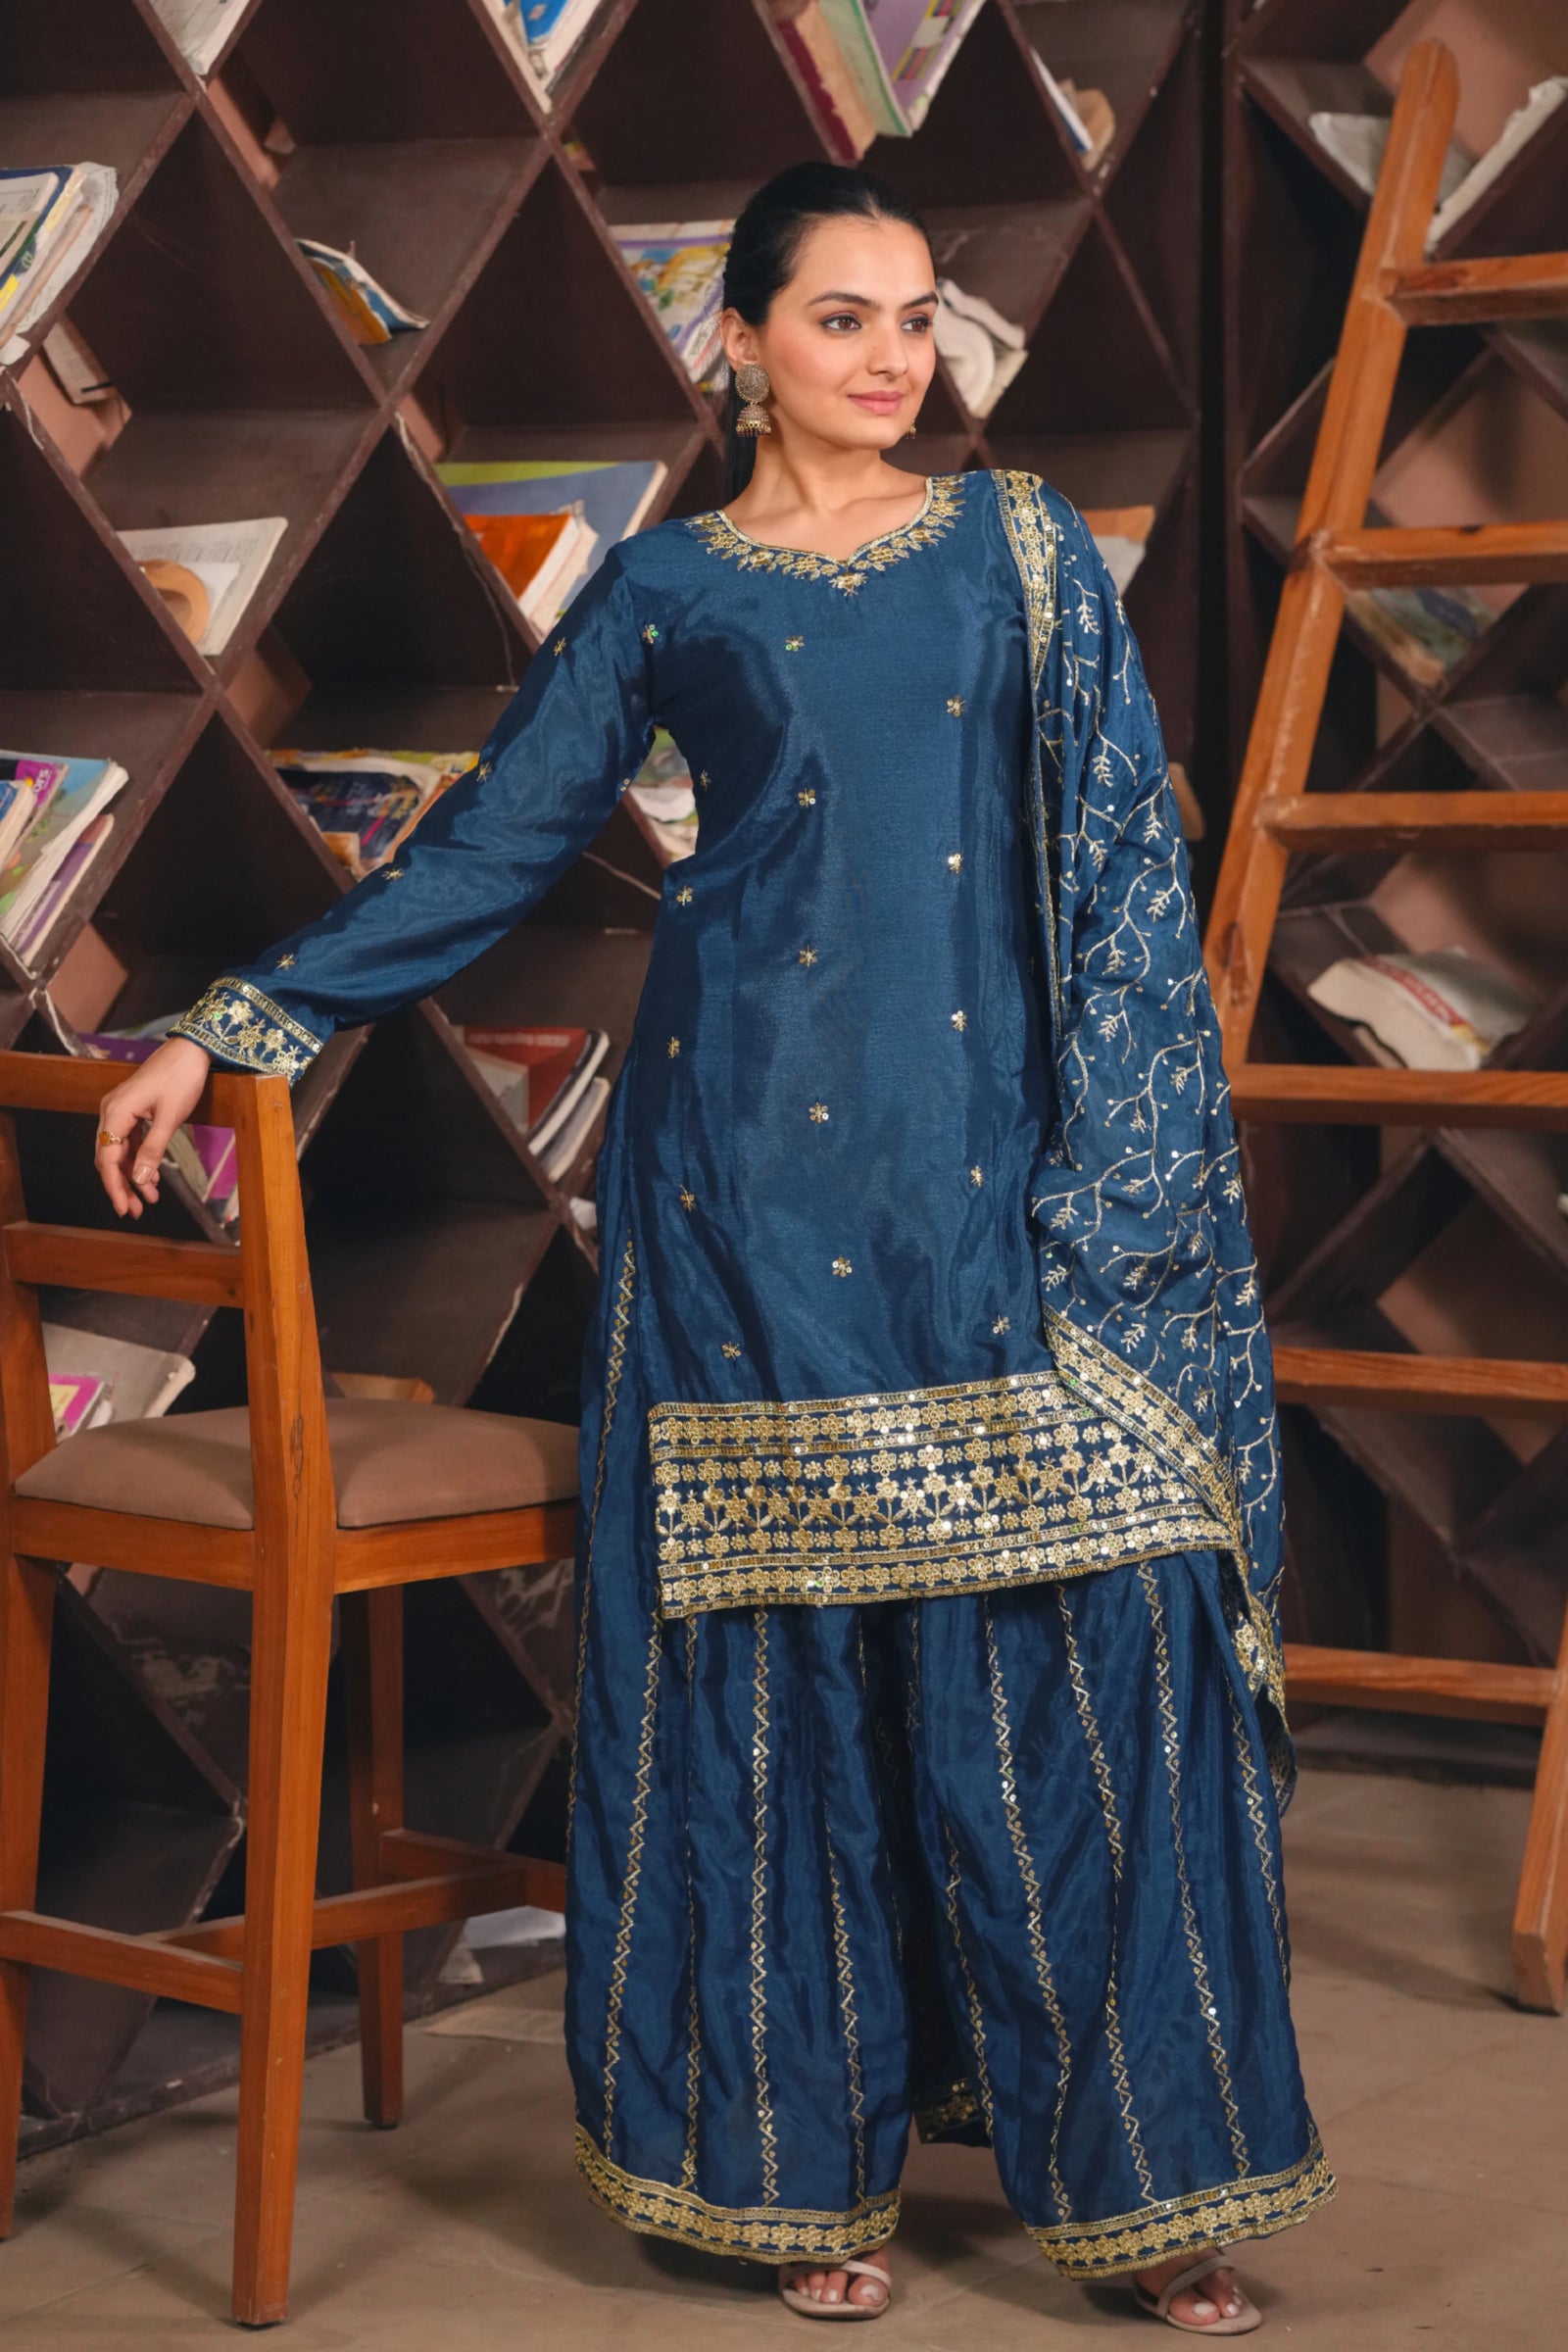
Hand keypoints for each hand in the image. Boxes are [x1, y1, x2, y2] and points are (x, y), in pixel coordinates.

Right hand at [95, 1036, 211, 1217]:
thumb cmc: (182, 1078)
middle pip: (109, 1157)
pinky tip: (152, 1177)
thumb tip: (139, 1180)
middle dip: (122, 1185)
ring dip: (133, 1174)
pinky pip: (130, 1140)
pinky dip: (139, 1158)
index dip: (115, 1187)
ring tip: (150, 1199)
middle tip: (137, 1211)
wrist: (191, 1049)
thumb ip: (153, 1150)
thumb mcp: (171, 1118)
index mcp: (116, 1112)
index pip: (107, 1159)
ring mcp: (120, 1109)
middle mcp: (111, 1111)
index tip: (125, 1209)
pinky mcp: (132, 1109)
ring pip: (120, 1151)